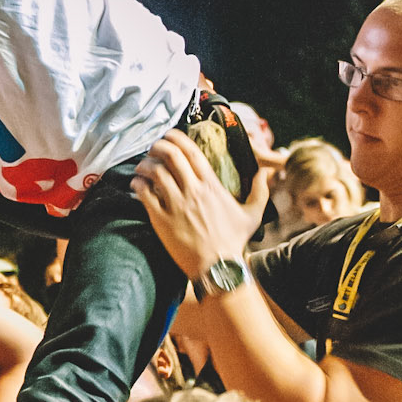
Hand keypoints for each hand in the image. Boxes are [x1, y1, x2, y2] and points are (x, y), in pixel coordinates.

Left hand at [132, 131, 257, 280]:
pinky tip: (136, 184)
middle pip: (171, 156)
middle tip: (153, 147)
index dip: (178, 138)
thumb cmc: (234, 242)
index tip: (170, 134)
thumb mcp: (253, 215)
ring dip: (145, 164)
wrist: (218, 268)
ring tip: (142, 166)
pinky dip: (138, 185)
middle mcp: (193, 192)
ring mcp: (176, 206)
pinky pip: (145, 195)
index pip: (192, 152)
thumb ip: (260, 190)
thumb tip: (265, 172)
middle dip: (158, 146)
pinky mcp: (162, 221)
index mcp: (212, 186)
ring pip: (155, 173)